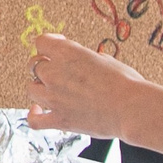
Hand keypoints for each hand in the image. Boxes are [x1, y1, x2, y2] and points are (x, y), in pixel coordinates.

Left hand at [25, 33, 148, 139]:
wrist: (132, 109)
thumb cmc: (126, 83)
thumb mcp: (105, 59)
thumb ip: (86, 58)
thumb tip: (83, 62)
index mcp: (67, 53)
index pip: (41, 42)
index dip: (48, 44)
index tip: (55, 47)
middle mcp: (55, 73)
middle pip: (35, 65)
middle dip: (45, 67)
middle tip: (58, 71)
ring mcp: (54, 98)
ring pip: (31, 89)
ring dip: (40, 88)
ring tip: (50, 90)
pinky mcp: (59, 120)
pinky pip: (34, 120)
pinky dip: (33, 115)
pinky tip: (37, 111)